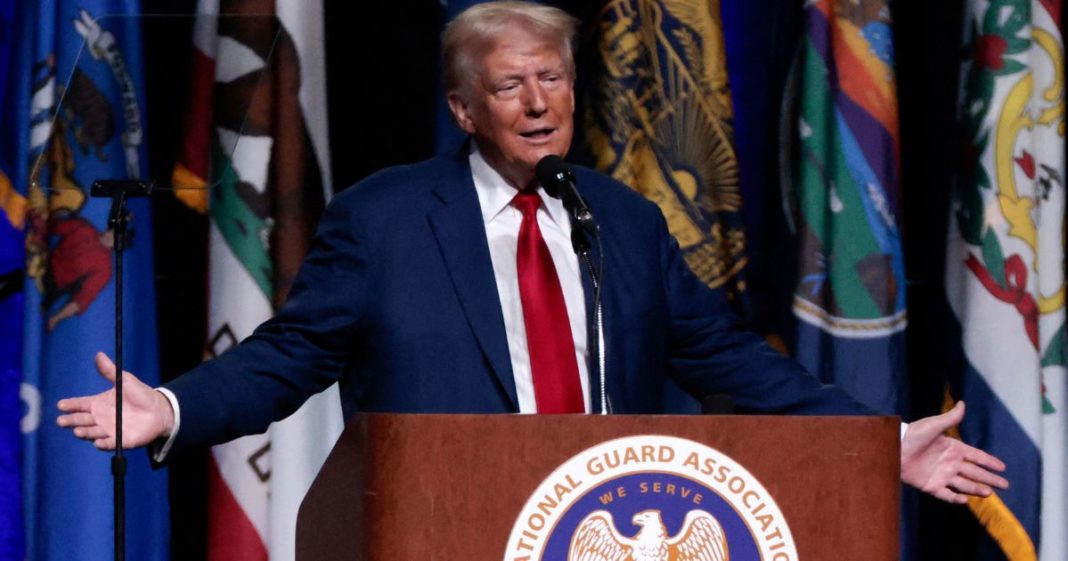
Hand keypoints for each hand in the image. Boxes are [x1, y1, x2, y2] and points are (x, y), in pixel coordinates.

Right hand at [56, 352, 174, 449]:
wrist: (159, 410)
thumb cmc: (140, 394)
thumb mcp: (125, 380)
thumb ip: (110, 371)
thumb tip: (99, 354)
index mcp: (98, 404)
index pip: (80, 404)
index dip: (70, 405)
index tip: (61, 405)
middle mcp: (99, 418)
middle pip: (82, 420)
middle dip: (71, 420)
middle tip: (62, 421)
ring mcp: (108, 430)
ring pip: (92, 432)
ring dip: (84, 432)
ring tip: (77, 431)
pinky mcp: (120, 440)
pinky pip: (109, 443)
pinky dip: (103, 444)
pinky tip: (98, 442)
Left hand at [901, 400, 1008, 502]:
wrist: (893, 448)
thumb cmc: (912, 434)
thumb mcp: (933, 425)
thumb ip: (950, 418)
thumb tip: (962, 403)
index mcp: (953, 448)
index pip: (976, 456)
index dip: (989, 461)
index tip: (1003, 467)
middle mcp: (950, 463)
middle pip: (975, 472)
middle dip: (990, 478)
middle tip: (1005, 484)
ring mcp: (941, 475)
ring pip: (964, 484)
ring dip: (977, 488)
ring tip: (990, 492)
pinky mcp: (931, 485)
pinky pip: (946, 494)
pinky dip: (955, 499)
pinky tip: (965, 500)